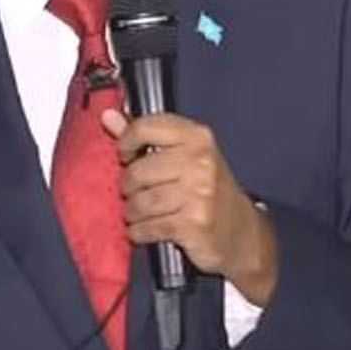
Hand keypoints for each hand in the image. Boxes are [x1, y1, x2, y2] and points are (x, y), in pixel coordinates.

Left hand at [102, 109, 277, 306]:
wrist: (241, 232)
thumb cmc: (207, 190)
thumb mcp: (183, 156)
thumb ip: (145, 136)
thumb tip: (108, 116)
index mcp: (197, 137)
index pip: (145, 128)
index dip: (125, 143)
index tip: (125, 156)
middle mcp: (200, 161)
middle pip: (138, 171)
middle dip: (129, 188)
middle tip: (137, 193)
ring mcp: (199, 194)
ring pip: (140, 202)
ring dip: (133, 213)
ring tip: (140, 213)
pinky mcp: (194, 224)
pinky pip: (147, 227)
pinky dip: (139, 232)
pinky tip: (145, 230)